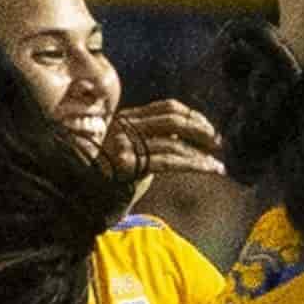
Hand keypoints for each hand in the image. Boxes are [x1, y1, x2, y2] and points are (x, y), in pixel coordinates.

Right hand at [97, 99, 225, 186]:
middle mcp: (126, 126)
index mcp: (128, 118)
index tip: (210, 129)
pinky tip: (207, 169)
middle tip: (218, 145)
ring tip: (216, 165)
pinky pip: (167, 161)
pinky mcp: (128, 164)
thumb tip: (184, 136)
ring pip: (173, 142)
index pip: (167, 107)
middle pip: (173, 120)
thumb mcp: (132, 150)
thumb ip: (153, 139)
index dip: (194, 115)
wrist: (85, 197)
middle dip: (201, 131)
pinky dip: (192, 164)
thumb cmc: (111, 177)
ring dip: (200, 154)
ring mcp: (125, 144)